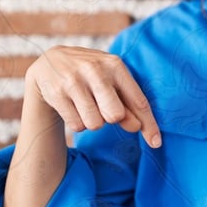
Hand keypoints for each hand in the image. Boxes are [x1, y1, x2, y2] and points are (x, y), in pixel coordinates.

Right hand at [25, 46, 161, 147]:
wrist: (51, 63)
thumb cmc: (91, 75)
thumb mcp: (111, 81)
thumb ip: (126, 104)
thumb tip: (137, 127)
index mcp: (115, 65)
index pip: (138, 100)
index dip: (148, 124)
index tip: (156, 143)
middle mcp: (95, 69)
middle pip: (115, 115)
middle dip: (111, 118)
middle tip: (102, 106)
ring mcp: (73, 81)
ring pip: (95, 124)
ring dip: (93, 121)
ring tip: (86, 105)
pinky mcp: (56, 93)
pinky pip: (76, 125)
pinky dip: (78, 123)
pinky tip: (73, 106)